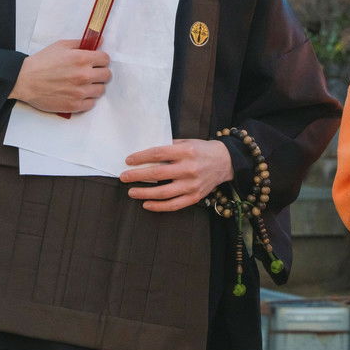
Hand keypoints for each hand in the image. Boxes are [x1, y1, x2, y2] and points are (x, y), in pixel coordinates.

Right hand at [8, 41, 110, 113]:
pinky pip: (92, 103)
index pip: (106, 59)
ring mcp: (80, 92)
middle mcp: (84, 75)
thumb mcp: (61, 46)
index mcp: (82, 58)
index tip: (96, 62)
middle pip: (107, 75)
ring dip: (94, 86)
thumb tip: (99, 41)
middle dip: (100, 72)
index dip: (101, 60)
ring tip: (83, 84)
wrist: (24, 80)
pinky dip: (87, 99)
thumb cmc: (42, 62)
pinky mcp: (75, 105)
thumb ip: (82, 43)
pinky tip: (78, 94)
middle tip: (91, 73)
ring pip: (101, 90)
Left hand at [119, 139, 234, 211]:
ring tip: (132, 192)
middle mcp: (189, 168)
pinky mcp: (195, 196)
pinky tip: (146, 204)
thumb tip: (146, 154)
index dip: (141, 158)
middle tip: (124, 177)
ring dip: (144, 193)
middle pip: (157, 174)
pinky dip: (158, 206)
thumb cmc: (202, 150)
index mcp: (186, 151)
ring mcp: (192, 184)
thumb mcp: (187, 142)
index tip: (128, 160)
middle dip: (137, 175)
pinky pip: (174, 205)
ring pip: (163, 192)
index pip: (158, 154)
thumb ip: (169, 147)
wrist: (225, 161)